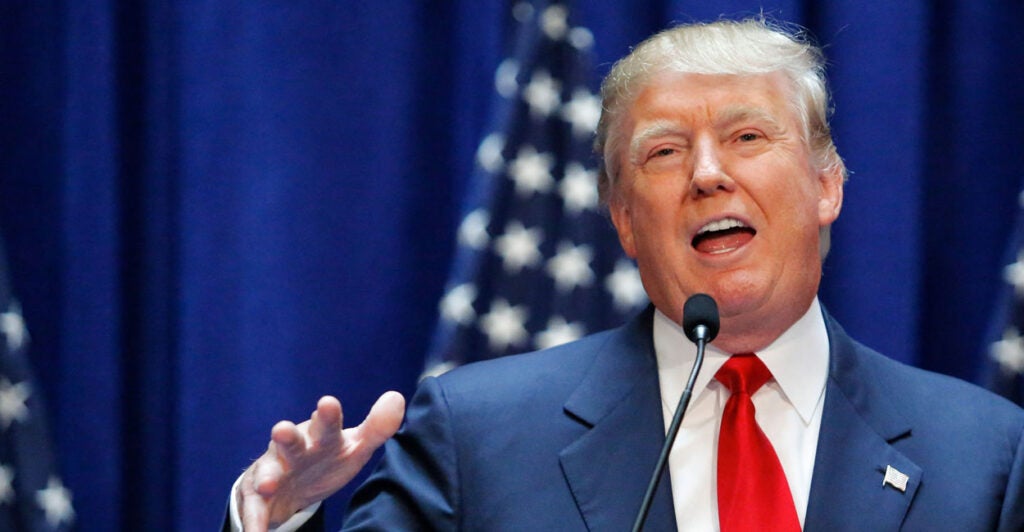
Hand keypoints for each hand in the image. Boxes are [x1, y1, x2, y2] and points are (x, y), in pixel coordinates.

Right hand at [237, 392, 404, 530]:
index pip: (326, 423)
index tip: (328, 403)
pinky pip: (257, 508)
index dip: (327, 415)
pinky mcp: (258, 496)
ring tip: (267, 484)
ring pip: (269, 471)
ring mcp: (274, 470)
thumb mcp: (353, 446)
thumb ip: (376, 427)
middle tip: (282, 429)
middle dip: (287, 436)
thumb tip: (397, 398)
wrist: (290, 483)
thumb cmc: (327, 459)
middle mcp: (294, 448)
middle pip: (292, 441)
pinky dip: (256, 521)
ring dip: (267, 477)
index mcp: (320, 435)